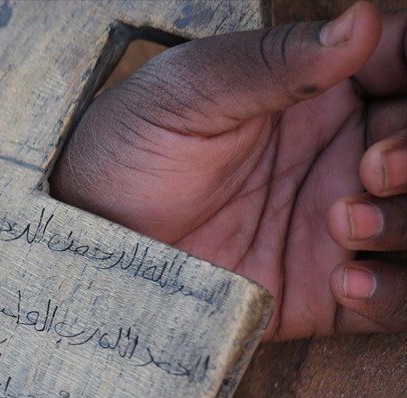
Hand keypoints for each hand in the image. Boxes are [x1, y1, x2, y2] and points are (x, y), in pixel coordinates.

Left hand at [51, 1, 405, 340]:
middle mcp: (346, 156)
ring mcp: (341, 226)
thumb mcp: (188, 92)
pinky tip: (346, 280)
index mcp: (323, 91)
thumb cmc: (128, 150)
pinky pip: (399, 302)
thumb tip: (362, 20)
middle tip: (372, 164)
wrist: (87, 241)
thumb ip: (273, 61)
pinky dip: (396, 294)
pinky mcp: (324, 293)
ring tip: (342, 219)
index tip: (395, 87)